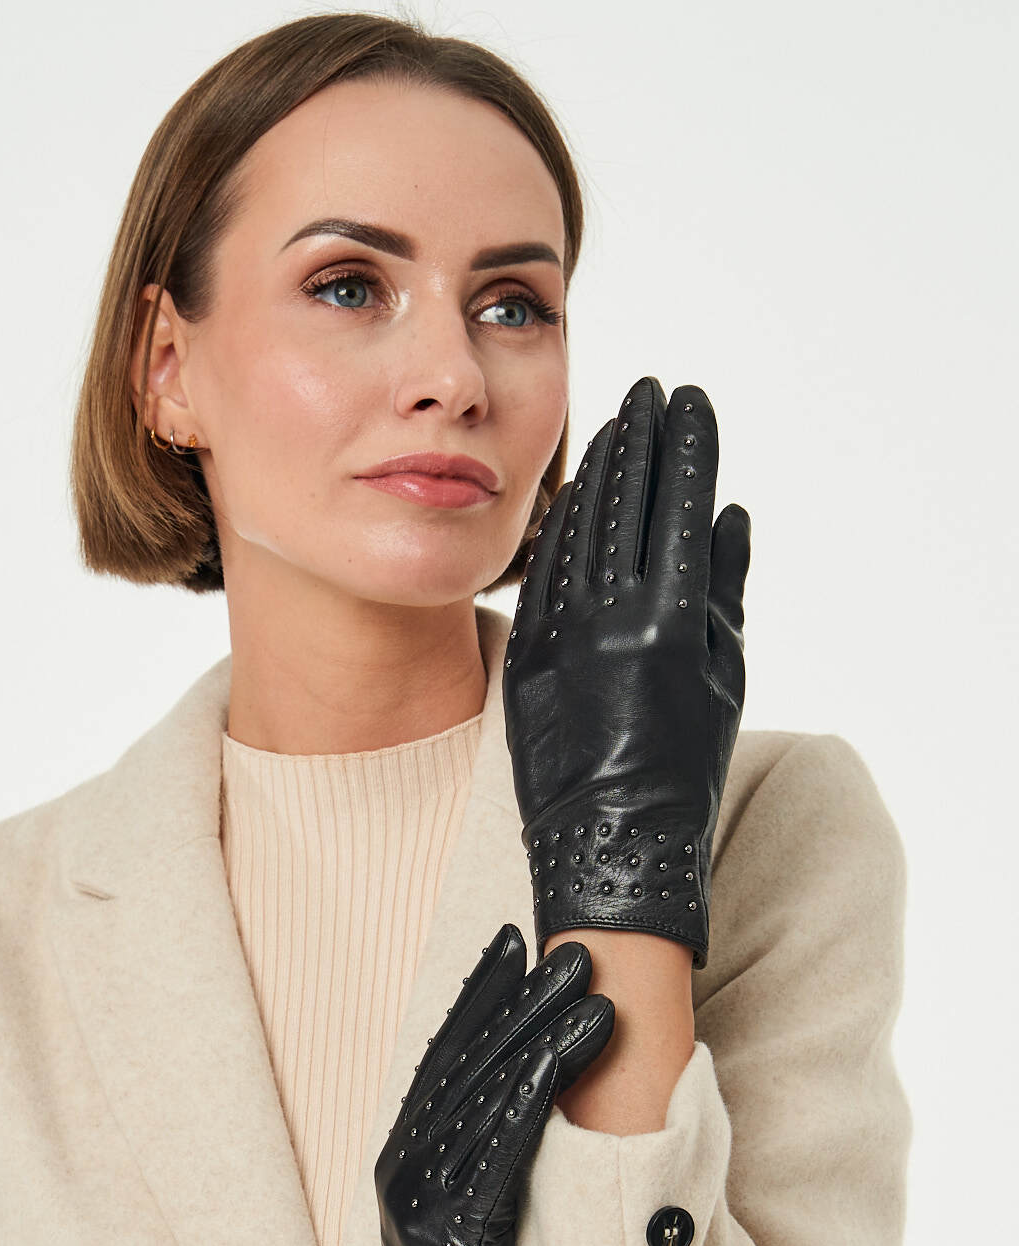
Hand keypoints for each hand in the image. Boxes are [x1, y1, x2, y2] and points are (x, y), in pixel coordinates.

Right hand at [335, 923, 613, 1245]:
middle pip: (470, 1060)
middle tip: (568, 948)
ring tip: (587, 986)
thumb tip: (528, 1092)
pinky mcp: (459, 1237)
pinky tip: (562, 1058)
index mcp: (406, 1153)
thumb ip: (478, 1156)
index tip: (514, 941)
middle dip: (521, 998)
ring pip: (488, 1096)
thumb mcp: (459, 1219)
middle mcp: (408, 1165)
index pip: (447, 1053)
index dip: (482, 994)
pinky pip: (500, 1154)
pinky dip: (531, 1098)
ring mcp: (428, 1199)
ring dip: (541, 1034)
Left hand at [502, 375, 750, 967]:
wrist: (610, 845)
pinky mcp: (524, 655)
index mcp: (670, 622)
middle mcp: (609, 618)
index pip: (677, 508)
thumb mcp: (724, 681)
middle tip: (647, 390)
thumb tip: (731, 513)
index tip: (690, 400)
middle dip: (638, 438)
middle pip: (621, 504)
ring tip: (613, 425)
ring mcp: (558, 634)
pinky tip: (570, 492)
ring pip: (575, 529)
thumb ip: (726, 590)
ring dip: (595, 470)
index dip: (684, 448)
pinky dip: (557, 528)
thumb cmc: (684, 769)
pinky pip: (539, 574)